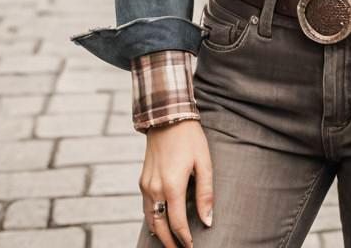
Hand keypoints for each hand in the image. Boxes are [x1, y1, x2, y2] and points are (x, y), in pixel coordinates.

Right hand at [139, 119, 211, 246]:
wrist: (167, 117)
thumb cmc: (190, 139)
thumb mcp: (204, 163)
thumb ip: (206, 194)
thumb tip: (207, 220)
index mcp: (172, 186)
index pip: (177, 223)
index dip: (184, 238)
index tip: (191, 246)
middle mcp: (155, 188)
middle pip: (159, 226)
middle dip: (170, 242)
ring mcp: (146, 184)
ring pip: (150, 218)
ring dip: (160, 232)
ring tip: (171, 241)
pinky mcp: (142, 179)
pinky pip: (146, 206)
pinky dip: (152, 218)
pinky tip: (160, 221)